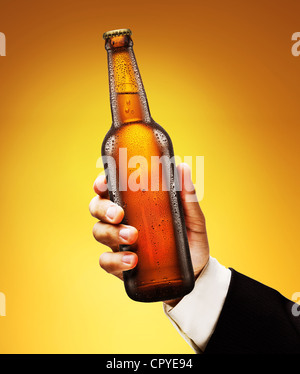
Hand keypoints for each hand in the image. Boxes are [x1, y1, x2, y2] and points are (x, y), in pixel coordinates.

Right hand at [89, 163, 209, 303]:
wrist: (195, 273)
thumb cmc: (190, 240)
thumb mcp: (192, 218)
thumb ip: (187, 196)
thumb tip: (182, 168)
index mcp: (135, 204)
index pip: (111, 188)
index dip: (102, 183)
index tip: (103, 184)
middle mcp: (123, 220)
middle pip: (98, 207)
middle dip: (104, 209)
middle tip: (119, 215)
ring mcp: (119, 242)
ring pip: (99, 231)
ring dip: (112, 233)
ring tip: (132, 238)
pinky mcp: (120, 264)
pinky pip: (106, 261)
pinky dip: (116, 260)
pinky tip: (133, 260)